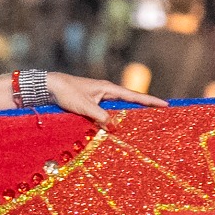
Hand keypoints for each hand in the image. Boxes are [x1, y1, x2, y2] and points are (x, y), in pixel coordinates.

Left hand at [46, 72, 164, 125]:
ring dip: (128, 115)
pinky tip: (115, 127)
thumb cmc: (66, 92)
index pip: (134, 96)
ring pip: (118, 108)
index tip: (165, 104)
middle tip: (159, 115)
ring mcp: (98, 97)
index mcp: (108, 88)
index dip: (150, 101)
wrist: (48, 86)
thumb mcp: (84, 106)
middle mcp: (105, 92)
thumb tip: (115, 128)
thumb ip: (100, 117)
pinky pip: (107, 112)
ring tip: (143, 123)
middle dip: (144, 108)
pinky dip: (113, 119)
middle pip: (129, 101)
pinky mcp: (90, 103)